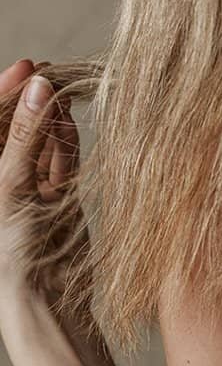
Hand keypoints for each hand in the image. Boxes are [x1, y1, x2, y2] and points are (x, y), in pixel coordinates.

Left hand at [0, 57, 85, 295]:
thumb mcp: (9, 183)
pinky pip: (61, 162)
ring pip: (39, 142)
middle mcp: (1, 179)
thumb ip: (25, 135)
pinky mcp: (58, 200)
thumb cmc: (7, 248)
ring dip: (50, 119)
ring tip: (64, 93)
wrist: (42, 298)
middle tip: (49, 75)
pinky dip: (67, 142)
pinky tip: (71, 120)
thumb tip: (39, 86)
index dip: (3, 92)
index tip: (26, 67)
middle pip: (13, 127)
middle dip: (30, 101)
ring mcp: (29, 188)